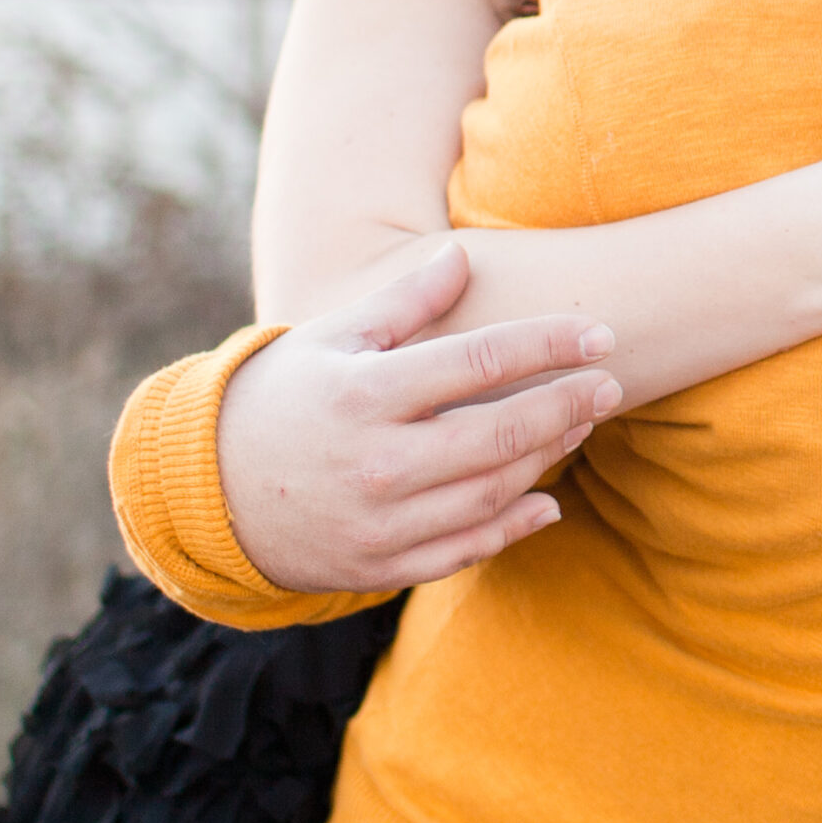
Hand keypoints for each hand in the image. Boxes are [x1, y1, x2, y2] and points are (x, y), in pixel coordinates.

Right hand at [216, 245, 623, 592]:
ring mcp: (380, 522)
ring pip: (490, 493)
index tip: (599, 335)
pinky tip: (547, 501)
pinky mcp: (381, 566)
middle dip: (567, 406)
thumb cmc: (284, 396)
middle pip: (499, 433)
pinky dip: (512, 527)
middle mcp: (376, 462)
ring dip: (547, 458)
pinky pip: (464, 549)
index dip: (548, 345)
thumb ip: (404, 302)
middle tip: (611, 384)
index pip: (478, 362)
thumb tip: (462, 256)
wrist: (210, 489)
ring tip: (581, 425)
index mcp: (365, 394)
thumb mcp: (333, 337)